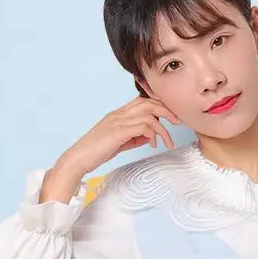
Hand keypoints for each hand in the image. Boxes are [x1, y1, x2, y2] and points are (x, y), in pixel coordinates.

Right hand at [62, 93, 181, 177]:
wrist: (79, 157)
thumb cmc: (97, 151)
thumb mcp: (120, 142)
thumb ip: (135, 136)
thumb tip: (151, 136)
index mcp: (119, 114)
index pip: (143, 101)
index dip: (159, 105)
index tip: (172, 116)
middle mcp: (119, 114)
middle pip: (149, 102)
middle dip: (167, 111)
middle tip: (178, 122)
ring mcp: (118, 121)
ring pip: (149, 115)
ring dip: (163, 128)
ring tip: (168, 141)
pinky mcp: (118, 131)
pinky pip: (143, 127)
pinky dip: (152, 135)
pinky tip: (153, 145)